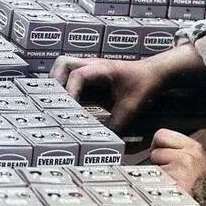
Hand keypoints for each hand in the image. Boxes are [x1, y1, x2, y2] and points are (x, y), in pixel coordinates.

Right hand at [49, 55, 166, 132]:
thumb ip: (117, 124)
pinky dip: (63, 87)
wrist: (153, 73)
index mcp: (102, 69)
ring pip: (63, 67)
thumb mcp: (132, 107)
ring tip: (54, 102)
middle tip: (53, 102)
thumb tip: (102, 142)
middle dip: (54, 82)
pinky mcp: (89, 76)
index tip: (67, 109)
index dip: (69, 91)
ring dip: (56, 82)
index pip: (77, 75)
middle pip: (63, 64)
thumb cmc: (144, 85)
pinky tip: (64, 104)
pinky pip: (69, 77)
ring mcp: (89, 69)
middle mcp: (91, 65)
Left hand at [149, 128, 205, 194]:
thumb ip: (184, 151)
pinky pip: (155, 181)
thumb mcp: (202, 162)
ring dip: (159, 174)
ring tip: (174, 183)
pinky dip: (160, 186)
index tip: (161, 153)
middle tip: (169, 172)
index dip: (159, 145)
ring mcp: (178, 170)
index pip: (162, 134)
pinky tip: (172, 191)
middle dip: (158, 161)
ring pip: (153, 166)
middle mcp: (187, 156)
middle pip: (155, 150)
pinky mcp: (171, 184)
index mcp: (195, 148)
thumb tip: (163, 148)